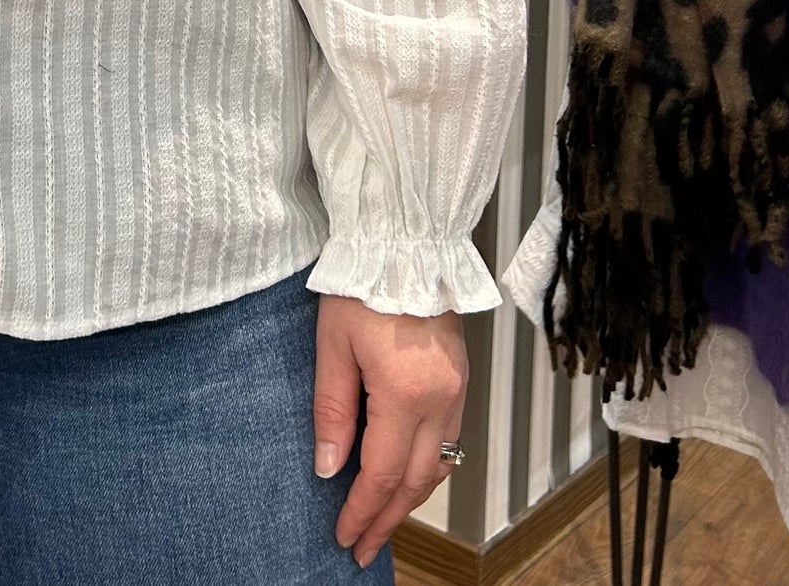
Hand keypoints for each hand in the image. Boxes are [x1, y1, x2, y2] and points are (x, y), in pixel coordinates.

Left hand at [312, 294, 467, 568]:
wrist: (403, 243)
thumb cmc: (361, 285)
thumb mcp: (332, 346)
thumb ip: (332, 410)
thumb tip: (328, 468)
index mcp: (404, 393)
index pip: (381, 473)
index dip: (361, 510)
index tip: (343, 535)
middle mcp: (440, 400)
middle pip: (414, 481)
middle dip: (386, 518)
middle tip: (361, 545)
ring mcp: (457, 391)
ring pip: (437, 466)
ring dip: (408, 498)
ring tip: (380, 519)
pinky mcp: (460, 380)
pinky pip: (448, 441)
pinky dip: (426, 468)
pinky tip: (406, 476)